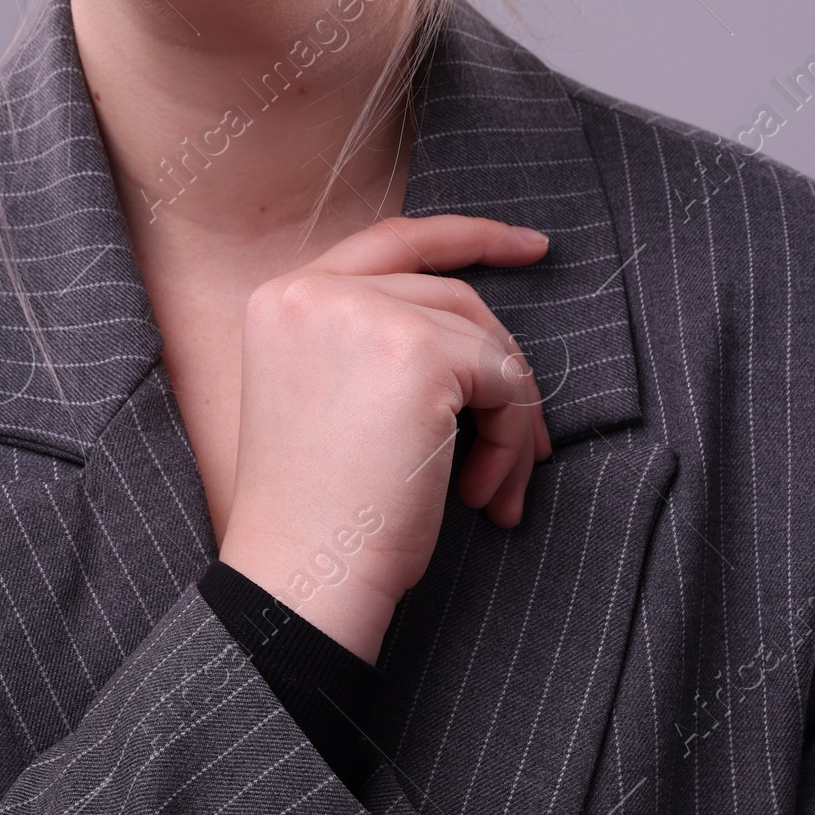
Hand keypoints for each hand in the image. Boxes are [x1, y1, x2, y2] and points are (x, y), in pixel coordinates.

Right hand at [219, 214, 551, 661]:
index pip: (391, 242)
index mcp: (281, 298)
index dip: (468, 238)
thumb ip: (373, 343)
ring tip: (494, 489)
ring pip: (484, 341)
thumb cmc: (318, 517)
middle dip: (502, 366)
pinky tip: (479, 497)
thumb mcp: (327, 402)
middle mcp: (315, 290)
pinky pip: (505, 381)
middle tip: (532, 447)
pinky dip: (512, 442)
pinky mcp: (420, 353)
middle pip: (451, 295)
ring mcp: (366, 314)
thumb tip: (483, 340)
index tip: (531, 247)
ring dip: (509, 420)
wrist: (301, 577)